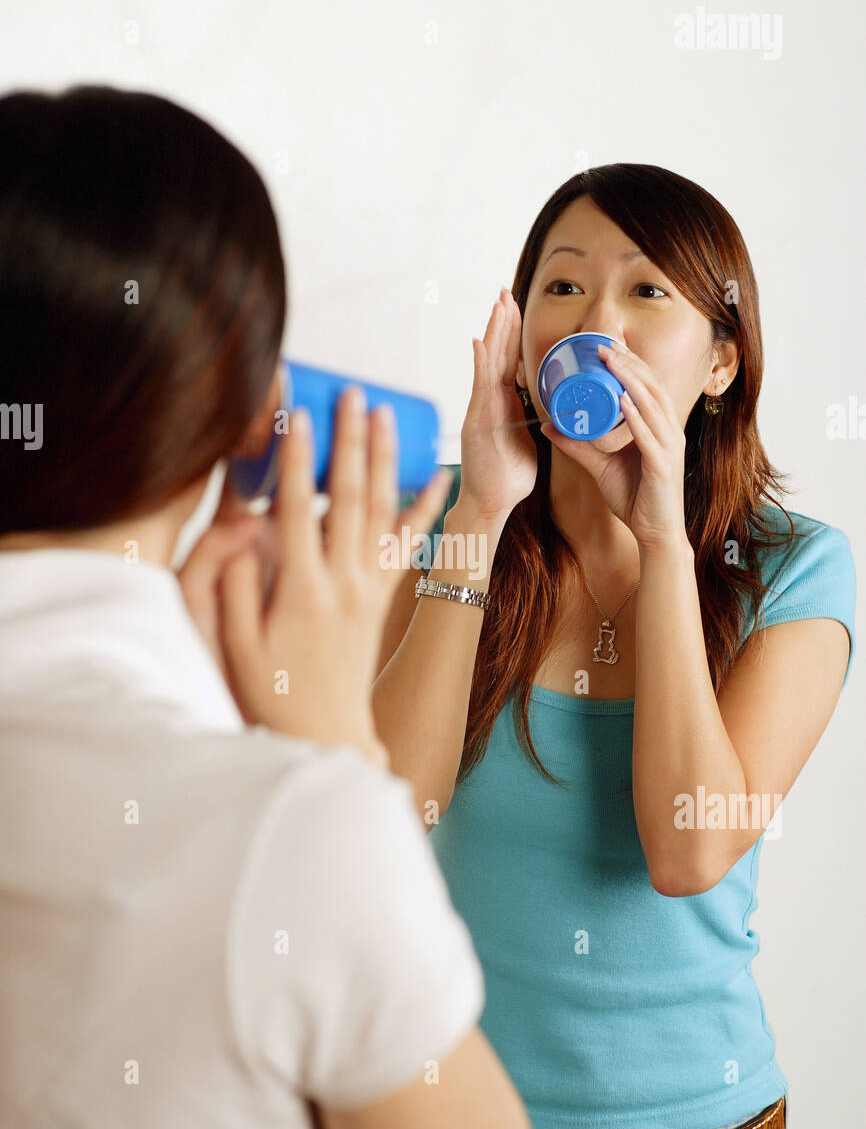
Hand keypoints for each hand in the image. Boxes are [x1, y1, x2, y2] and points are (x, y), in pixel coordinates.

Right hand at [181, 389, 452, 765]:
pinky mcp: (382, 597)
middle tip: (353, 394)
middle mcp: (343, 582)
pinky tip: (439, 475)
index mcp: (301, 590)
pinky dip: (426, 508)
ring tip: (386, 414)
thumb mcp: (236, 645)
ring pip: (383, 512)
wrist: (326, 733)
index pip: (298, 510)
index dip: (299, 460)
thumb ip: (233, 587)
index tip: (301, 417)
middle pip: (350, 498)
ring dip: (385, 459)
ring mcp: (368, 588)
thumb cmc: (272, 692)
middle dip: (351, 441)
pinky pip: (409, 543)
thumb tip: (239, 533)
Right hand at [458, 288, 536, 521]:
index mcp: (503, 404)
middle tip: (505, 292)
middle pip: (497, 355)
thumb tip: (553, 412)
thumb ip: (535, 423)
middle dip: (502, 323)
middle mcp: (488, 402)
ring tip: (498, 305)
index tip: (516, 308)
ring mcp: (481, 410)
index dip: (512, 335)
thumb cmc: (507, 478)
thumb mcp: (528, 443)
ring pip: (489, 363)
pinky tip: (481, 343)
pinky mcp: (477, 422)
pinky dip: (481, 365)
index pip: (509, 362)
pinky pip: (480, 388)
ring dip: (494, 333)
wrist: (491, 503)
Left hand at [540, 342, 688, 550]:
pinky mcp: (664, 467)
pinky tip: (623, 402)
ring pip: (653, 405)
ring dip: (631, 381)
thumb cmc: (636, 499)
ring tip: (611, 362)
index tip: (607, 346)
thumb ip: (579, 446)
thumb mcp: (601, 467)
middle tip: (605, 345)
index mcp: (659, 428)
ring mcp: (670, 448)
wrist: (655, 535)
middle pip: (652, 387)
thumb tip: (551, 426)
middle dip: (630, 363)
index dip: (631, 363)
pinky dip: (637, 418)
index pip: (648, 387)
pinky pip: (650, 437)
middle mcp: (670, 432)